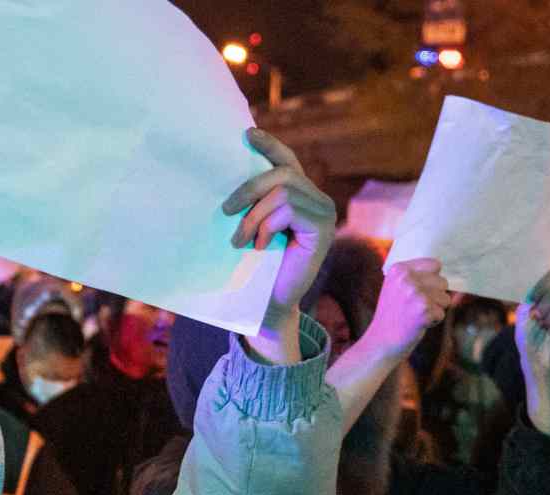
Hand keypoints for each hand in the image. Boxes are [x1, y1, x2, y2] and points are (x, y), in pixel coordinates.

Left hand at [223, 128, 336, 361]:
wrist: (268, 305)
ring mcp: (324, 212)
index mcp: (300, 195)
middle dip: (248, 188)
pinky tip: (260, 246)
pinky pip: (288, 209)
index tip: (247, 134)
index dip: (269, 145)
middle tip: (225, 211)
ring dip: (253, 215)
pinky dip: (266, 226)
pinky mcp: (323, 227)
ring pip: (281, 191)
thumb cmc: (255, 268)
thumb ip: (253, 202)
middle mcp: (317, 199)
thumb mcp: (250, 226)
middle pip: (281, 172)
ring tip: (240, 240)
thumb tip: (229, 169)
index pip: (286, 160)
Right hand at [368, 260, 450, 359]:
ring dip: (435, 310)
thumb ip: (415, 276)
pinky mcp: (423, 309)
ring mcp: (415, 293)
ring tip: (415, 316)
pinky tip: (416, 324)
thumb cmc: (392, 316)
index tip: (418, 293)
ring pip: (445, 298)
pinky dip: (433, 322)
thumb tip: (442, 274)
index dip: (432, 281)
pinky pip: (441, 313)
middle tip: (415, 308)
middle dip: (435, 297)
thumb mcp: (396, 287)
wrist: (380, 342)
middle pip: (443, 282)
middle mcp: (406, 277)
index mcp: (399, 269)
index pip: (435, 265)